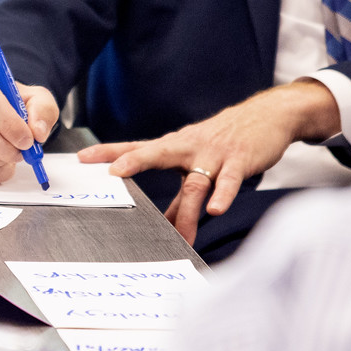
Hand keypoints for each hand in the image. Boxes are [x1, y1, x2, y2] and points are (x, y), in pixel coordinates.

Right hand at [0, 65, 58, 183]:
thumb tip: (37, 132)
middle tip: (22, 152)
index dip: (11, 125)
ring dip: (0, 161)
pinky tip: (0, 162)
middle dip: (6, 147)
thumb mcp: (35, 98)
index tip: (28, 140)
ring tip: (12, 154)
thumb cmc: (12, 103)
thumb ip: (42, 110)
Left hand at [81, 81, 339, 241]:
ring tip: (177, 234)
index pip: (136, 148)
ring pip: (194, 181)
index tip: (82, 158)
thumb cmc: (223, 142)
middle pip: (156, 153)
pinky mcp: (239, 161)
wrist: (268, 116)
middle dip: (133, 161)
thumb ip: (181, 196)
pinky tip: (215, 210)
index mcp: (174, 146)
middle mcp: (188, 147)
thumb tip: (164, 225)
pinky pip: (229, 181)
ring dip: (186, 209)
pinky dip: (222, 195)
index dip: (109, 152)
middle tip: (113, 173)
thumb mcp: (197, 163)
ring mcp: (213, 154)